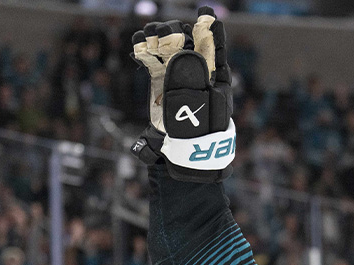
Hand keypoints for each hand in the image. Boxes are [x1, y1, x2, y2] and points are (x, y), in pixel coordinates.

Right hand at [131, 7, 233, 182]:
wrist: (183, 160)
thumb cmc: (198, 137)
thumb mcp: (198, 109)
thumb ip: (191, 81)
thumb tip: (186, 51)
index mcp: (216, 79)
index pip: (215, 49)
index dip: (210, 30)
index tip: (206, 12)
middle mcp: (197, 76)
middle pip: (188, 45)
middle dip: (176, 31)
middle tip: (161, 30)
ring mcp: (178, 79)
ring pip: (168, 51)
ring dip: (158, 38)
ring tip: (147, 33)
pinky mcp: (160, 86)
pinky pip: (153, 63)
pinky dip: (145, 52)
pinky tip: (138, 43)